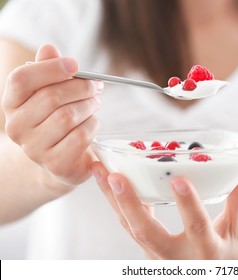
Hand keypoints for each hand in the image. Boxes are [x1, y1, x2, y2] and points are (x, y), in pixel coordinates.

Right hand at [2, 44, 102, 186]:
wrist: (60, 160)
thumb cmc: (56, 120)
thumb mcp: (49, 94)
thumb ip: (48, 70)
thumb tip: (49, 48)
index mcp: (11, 104)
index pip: (22, 79)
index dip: (50, 68)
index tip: (75, 64)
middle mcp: (17, 127)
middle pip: (51, 97)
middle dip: (81, 87)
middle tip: (96, 86)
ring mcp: (35, 149)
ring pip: (68, 116)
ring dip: (89, 106)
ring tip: (95, 103)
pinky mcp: (56, 164)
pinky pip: (81, 136)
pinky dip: (92, 125)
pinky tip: (93, 122)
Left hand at [91, 161, 237, 258]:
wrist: (216, 279)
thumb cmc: (231, 259)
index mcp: (207, 250)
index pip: (197, 227)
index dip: (188, 205)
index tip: (179, 180)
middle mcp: (177, 257)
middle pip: (147, 233)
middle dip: (129, 203)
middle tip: (114, 175)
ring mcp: (158, 257)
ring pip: (130, 229)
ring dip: (113, 200)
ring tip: (99, 171)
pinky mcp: (149, 253)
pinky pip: (129, 228)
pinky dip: (118, 206)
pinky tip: (109, 185)